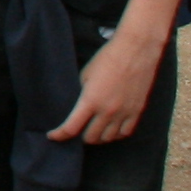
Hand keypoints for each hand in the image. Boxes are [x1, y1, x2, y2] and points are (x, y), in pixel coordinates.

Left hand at [51, 27, 164, 145]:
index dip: (59, 135)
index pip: (71, 128)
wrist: (135, 51)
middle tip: (76, 130)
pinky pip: (125, 133)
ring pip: (108, 138)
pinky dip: (115, 135)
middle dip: (79, 137)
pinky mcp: (137, 111)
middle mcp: (107, 111)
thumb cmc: (106, 59)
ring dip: (98, 137)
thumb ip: (81, 94)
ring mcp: (124, 113)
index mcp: (90, 100)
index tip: (52, 136)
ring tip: (92, 131)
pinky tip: (110, 130)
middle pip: (91, 138)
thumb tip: (75, 108)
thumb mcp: (85, 75)